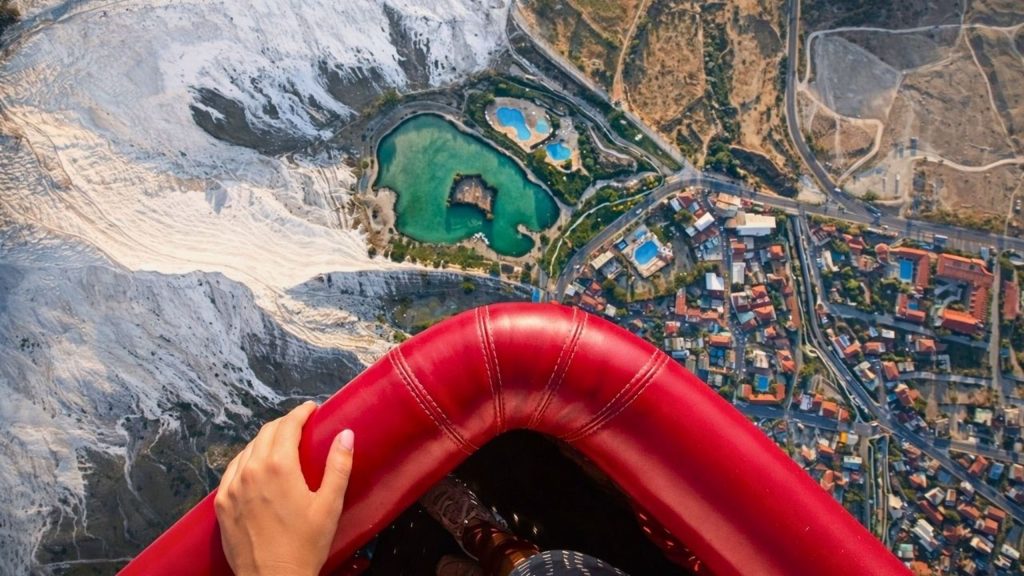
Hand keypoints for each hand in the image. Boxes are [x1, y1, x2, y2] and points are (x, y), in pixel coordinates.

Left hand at [215, 401, 354, 575]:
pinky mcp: (221, 503)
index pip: (287, 426)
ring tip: (280, 442)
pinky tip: (255, 464)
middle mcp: (251, 471)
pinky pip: (232, 469)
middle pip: (266, 433)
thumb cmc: (304, 546)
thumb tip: (345, 435)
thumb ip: (338, 465)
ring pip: (247, 449)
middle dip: (284, 424)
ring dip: (265, 440)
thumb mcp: (330, 505)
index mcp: (278, 467)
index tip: (311, 409)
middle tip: (299, 424)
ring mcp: (232, 487)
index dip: (301, 413)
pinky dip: (246, 459)